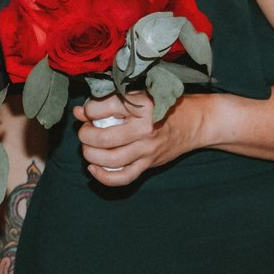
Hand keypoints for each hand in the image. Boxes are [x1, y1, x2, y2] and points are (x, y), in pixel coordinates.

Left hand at [72, 90, 207, 185]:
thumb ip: (108, 103)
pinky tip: (93, 168)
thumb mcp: (138, 97)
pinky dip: (104, 176)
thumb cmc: (162, 106)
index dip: (88, 110)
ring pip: (110, 159)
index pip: (104, 108)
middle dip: (85, 135)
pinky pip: (123, 177)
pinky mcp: (149, 164)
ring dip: (90, 154)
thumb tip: (79, 112)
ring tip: (88, 147)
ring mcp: (147, 149)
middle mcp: (145, 129)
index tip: (87, 111)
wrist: (194, 122)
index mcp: (142, 106)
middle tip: (85, 131)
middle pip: (104, 137)